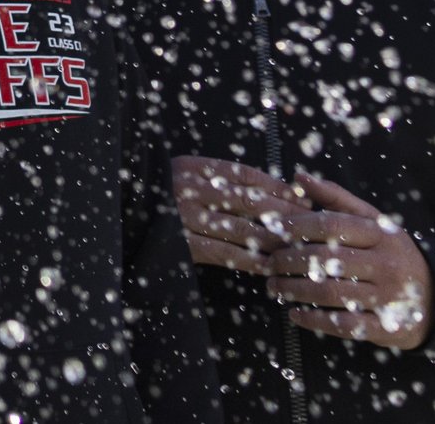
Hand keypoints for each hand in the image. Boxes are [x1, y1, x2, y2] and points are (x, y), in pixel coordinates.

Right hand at [174, 156, 310, 273]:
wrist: (124, 218)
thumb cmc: (164, 196)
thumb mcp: (182, 177)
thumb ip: (216, 180)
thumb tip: (270, 191)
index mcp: (191, 167)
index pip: (244, 174)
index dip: (277, 187)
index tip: (302, 198)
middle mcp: (189, 189)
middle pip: (248, 201)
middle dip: (283, 213)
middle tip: (309, 224)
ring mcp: (185, 217)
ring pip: (241, 229)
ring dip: (272, 240)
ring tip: (296, 247)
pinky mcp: (184, 244)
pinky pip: (225, 252)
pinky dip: (251, 260)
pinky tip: (269, 265)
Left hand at [267, 173, 434, 350]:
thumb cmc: (391, 253)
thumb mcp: (373, 222)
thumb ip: (336, 199)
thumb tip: (299, 176)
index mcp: (381, 236)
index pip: (331, 226)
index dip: (296, 226)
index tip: (273, 228)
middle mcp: (386, 266)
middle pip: (326, 261)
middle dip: (288, 261)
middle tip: (268, 263)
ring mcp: (388, 298)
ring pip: (331, 293)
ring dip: (294, 290)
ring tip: (273, 286)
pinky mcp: (388, 327)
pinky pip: (346, 325)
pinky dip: (315, 320)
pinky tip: (294, 314)